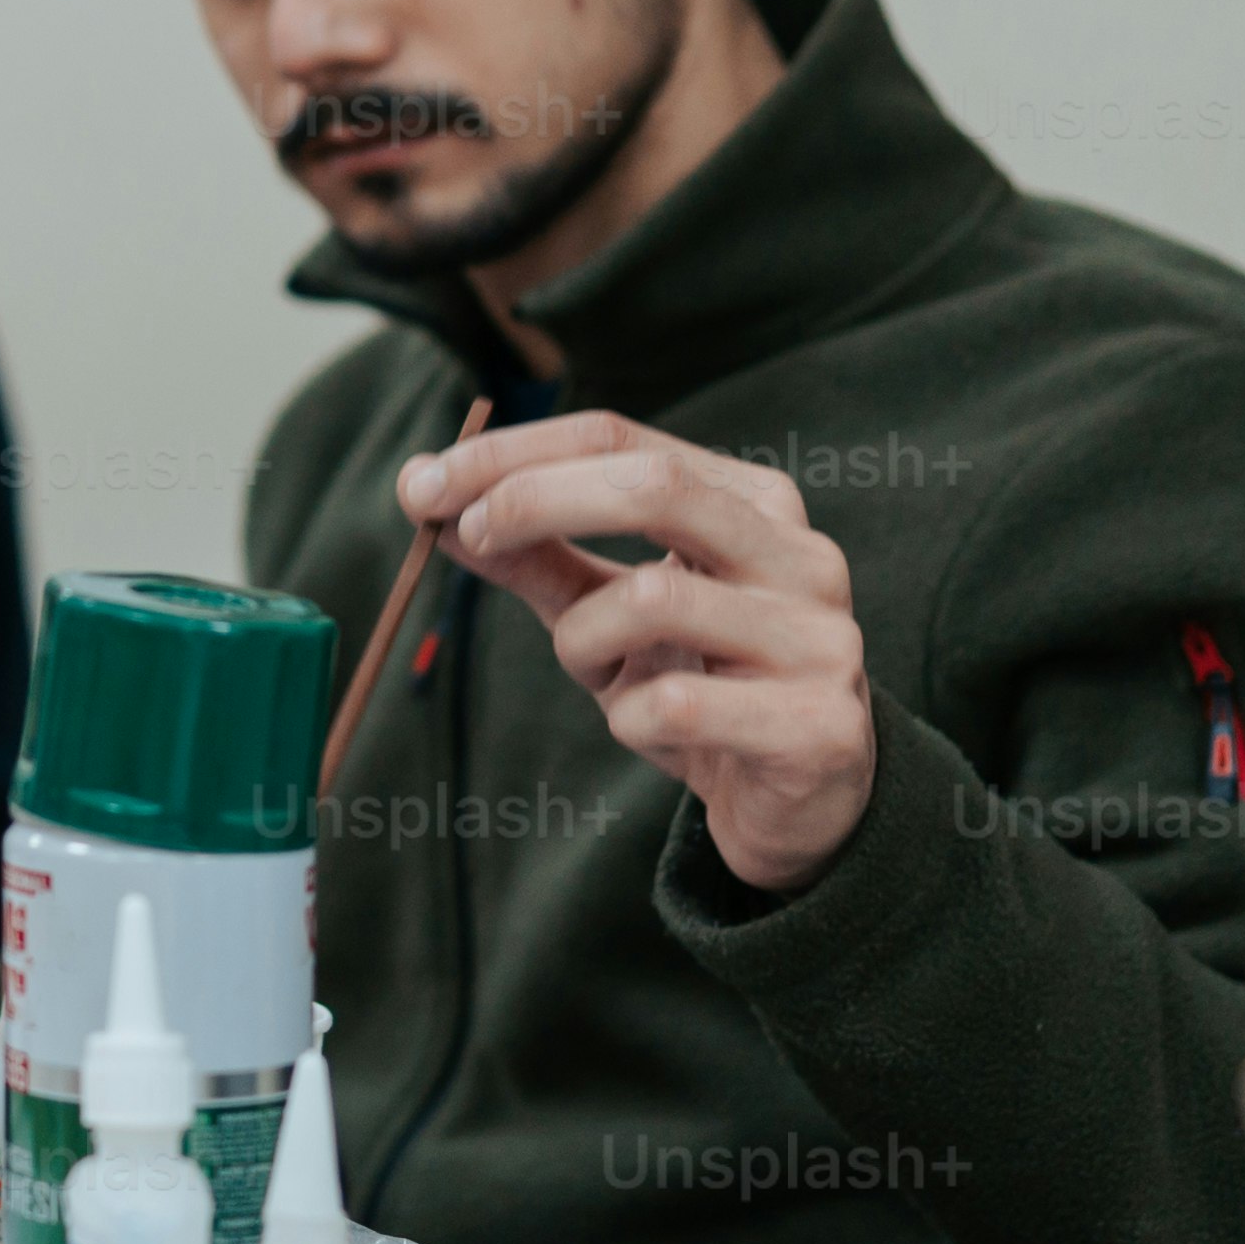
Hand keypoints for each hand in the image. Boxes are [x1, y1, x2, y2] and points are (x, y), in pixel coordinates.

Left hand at [401, 410, 880, 893]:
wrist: (801, 803)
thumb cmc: (698, 685)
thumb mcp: (606, 613)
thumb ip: (533, 555)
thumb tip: (427, 497)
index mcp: (753, 503)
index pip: (623, 440)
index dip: (515, 453)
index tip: (426, 483)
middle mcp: (799, 554)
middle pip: (654, 487)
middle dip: (535, 500)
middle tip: (464, 534)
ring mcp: (818, 637)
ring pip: (656, 599)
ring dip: (583, 637)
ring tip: (594, 668)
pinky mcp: (815, 724)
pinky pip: (676, 707)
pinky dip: (630, 720)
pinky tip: (651, 730)